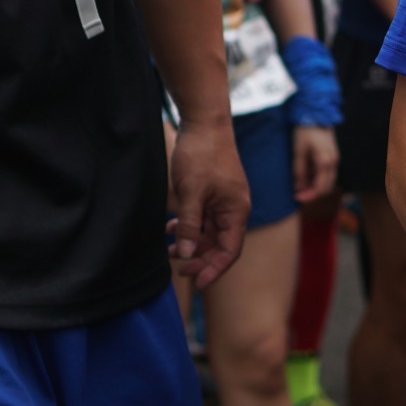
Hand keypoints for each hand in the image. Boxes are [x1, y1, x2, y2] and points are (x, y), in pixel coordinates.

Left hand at [165, 117, 248, 290]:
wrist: (204, 122)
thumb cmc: (202, 155)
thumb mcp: (191, 193)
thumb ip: (188, 225)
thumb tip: (185, 254)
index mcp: (236, 211)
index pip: (230, 251)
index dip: (214, 269)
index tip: (197, 283)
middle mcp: (234, 208)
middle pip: (220, 244)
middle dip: (200, 259)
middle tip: (178, 270)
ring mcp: (225, 199)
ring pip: (210, 232)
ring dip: (191, 243)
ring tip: (168, 251)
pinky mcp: (214, 191)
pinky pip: (204, 217)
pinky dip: (189, 226)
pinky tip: (170, 228)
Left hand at [291, 125, 337, 202]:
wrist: (315, 114)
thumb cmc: (305, 131)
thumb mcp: (298, 151)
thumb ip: (299, 171)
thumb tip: (298, 188)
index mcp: (325, 162)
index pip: (320, 188)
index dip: (308, 196)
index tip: (296, 198)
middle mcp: (334, 163)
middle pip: (327, 188)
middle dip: (313, 194)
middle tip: (298, 194)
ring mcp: (335, 159)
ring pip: (328, 182)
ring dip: (316, 187)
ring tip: (300, 185)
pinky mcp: (333, 156)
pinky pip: (328, 174)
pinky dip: (318, 179)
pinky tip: (307, 176)